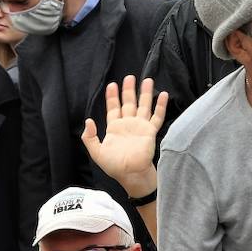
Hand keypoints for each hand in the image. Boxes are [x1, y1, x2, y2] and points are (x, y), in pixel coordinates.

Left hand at [80, 75, 166, 198]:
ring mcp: (140, 127)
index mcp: (114, 128)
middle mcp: (128, 124)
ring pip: (143, 106)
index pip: (113, 108)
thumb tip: (88, 121)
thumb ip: (90, 137)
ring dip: (145, 93)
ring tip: (147, 80)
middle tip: (129, 77)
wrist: (130, 173)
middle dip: (128, 90)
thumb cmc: (114, 165)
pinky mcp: (150, 131)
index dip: (112, 97)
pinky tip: (163, 95)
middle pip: (129, 103)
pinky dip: (160, 106)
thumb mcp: (96, 152)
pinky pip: (157, 116)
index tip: (112, 85)